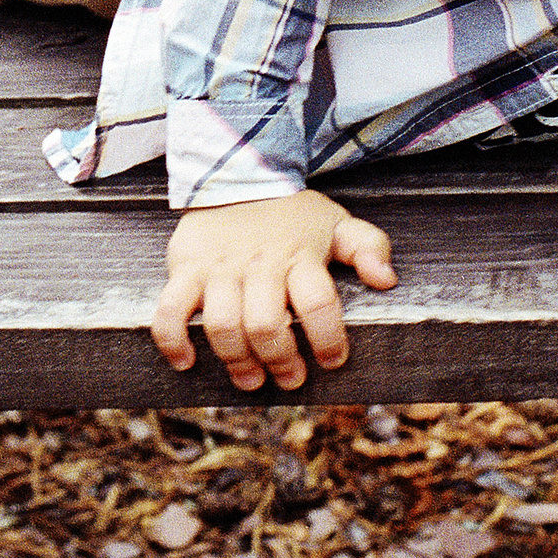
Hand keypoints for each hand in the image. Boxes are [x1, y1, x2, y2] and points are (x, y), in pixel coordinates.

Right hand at [151, 190, 397, 390]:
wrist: (239, 176)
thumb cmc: (293, 215)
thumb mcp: (337, 224)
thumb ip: (368, 247)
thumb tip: (387, 279)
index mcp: (301, 256)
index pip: (318, 302)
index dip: (328, 337)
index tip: (334, 360)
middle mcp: (260, 264)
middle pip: (267, 324)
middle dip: (280, 360)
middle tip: (290, 380)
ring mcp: (219, 268)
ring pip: (223, 324)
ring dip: (236, 361)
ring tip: (250, 380)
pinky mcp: (185, 269)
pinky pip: (170, 310)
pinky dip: (173, 341)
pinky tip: (186, 362)